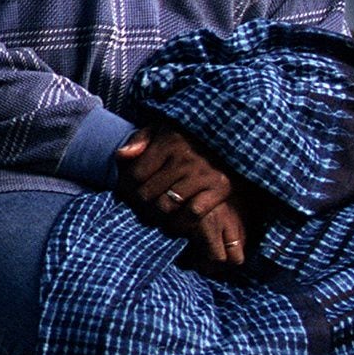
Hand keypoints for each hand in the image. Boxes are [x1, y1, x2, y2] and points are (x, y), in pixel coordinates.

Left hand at [117, 126, 245, 263]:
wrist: (231, 140)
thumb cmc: (186, 141)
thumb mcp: (161, 131)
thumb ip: (139, 141)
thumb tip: (122, 156)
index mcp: (168, 143)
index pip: (135, 175)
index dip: (125, 189)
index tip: (125, 195)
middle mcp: (185, 159)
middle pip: (147, 194)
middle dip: (138, 206)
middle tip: (139, 210)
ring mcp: (203, 174)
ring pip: (166, 206)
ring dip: (156, 217)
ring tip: (154, 217)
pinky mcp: (220, 189)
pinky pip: (192, 213)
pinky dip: (180, 222)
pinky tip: (175, 223)